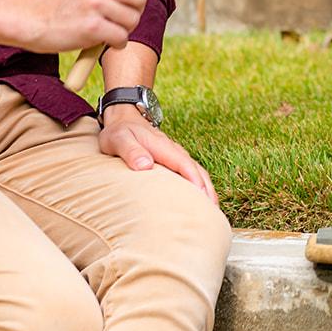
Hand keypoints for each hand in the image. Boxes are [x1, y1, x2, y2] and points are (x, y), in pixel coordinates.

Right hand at [21, 0, 154, 53]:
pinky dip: (116, 42)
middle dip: (134, 9)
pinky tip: (102, 39)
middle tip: (118, 14)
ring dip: (124, 28)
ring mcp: (94, 4)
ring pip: (133, 19)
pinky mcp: (92, 28)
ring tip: (107, 26)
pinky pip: (122, 37)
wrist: (31, 20)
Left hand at [98, 107, 217, 200]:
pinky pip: (190, 172)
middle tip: (212, 211)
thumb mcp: (119, 139)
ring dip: (206, 188)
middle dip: (206, 188)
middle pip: (196, 169)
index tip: (201, 196)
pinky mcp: (173, 160)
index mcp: (163, 146)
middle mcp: (173, 150)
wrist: (123, 119)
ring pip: (196, 171)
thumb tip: (145, 166)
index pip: (183, 163)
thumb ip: (131, 151)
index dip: (194, 179)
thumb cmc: (119, 132)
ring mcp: (175, 155)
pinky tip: (200, 198)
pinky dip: (199, 184)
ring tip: (211, 209)